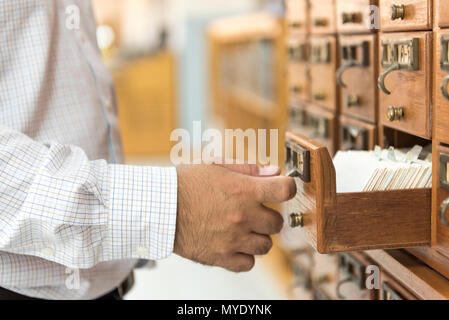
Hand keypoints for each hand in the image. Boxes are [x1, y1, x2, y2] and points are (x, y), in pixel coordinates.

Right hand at [174, 163, 295, 271]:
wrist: (159, 207)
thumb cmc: (186, 183)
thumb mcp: (216, 167)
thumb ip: (249, 170)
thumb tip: (275, 172)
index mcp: (244, 191)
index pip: (285, 190)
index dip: (287, 188)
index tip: (282, 189)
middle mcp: (243, 216)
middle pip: (278, 222)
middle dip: (269, 215)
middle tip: (254, 211)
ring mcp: (233, 239)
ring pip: (266, 245)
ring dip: (258, 236)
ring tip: (242, 229)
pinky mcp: (221, 257)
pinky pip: (248, 263)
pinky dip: (245, 255)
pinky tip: (234, 244)